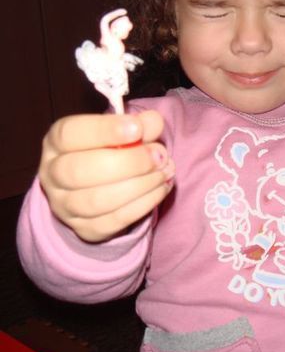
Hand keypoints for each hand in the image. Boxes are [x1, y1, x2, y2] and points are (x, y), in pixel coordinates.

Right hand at [39, 111, 174, 242]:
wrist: (101, 185)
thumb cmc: (111, 149)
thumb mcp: (122, 129)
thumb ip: (139, 124)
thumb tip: (153, 122)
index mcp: (57, 141)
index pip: (70, 134)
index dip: (104, 130)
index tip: (137, 128)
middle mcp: (53, 174)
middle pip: (80, 171)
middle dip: (128, 162)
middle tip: (158, 156)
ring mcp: (65, 206)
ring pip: (97, 201)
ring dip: (139, 185)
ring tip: (164, 171)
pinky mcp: (85, 229)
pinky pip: (114, 221)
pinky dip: (143, 204)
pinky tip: (160, 188)